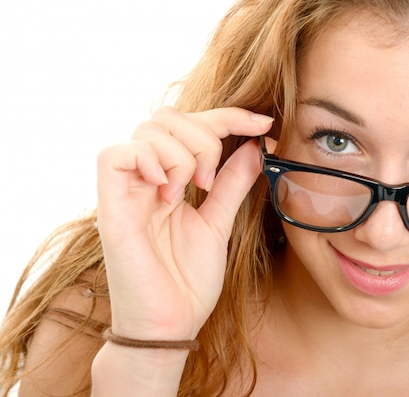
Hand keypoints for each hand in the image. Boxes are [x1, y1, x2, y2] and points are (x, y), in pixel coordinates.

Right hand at [96, 107, 273, 340]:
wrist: (170, 325)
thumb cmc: (188, 281)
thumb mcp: (219, 222)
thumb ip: (233, 183)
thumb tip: (257, 146)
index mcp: (168, 181)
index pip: (192, 125)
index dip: (229, 116)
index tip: (264, 124)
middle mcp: (145, 180)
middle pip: (167, 117)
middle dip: (205, 137)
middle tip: (210, 180)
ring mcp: (126, 191)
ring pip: (148, 130)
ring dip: (183, 155)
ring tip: (190, 193)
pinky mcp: (110, 207)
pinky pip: (116, 155)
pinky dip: (149, 160)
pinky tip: (167, 189)